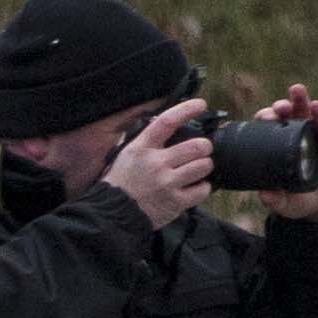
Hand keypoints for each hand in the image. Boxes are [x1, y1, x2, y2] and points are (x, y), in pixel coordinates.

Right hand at [109, 98, 214, 228]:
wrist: (113, 214)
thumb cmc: (121, 183)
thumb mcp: (126, 155)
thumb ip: (146, 141)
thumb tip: (168, 125)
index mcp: (142, 149)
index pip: (167, 122)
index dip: (187, 109)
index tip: (201, 104)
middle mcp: (155, 164)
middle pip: (197, 146)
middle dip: (204, 147)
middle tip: (201, 151)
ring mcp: (166, 183)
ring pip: (203, 166)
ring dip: (204, 167)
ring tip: (196, 170)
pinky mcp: (175, 202)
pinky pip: (202, 189)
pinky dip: (202, 188)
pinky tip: (193, 187)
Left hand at [259, 81, 317, 219]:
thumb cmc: (301, 201)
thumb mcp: (286, 204)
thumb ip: (275, 201)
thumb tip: (264, 194)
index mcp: (277, 148)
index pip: (267, 128)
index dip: (264, 120)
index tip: (262, 119)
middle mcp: (293, 138)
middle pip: (284, 116)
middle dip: (278, 108)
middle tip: (277, 109)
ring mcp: (312, 137)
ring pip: (305, 113)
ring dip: (299, 100)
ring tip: (296, 90)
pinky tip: (316, 105)